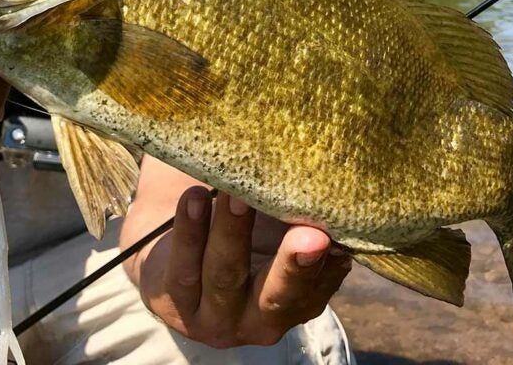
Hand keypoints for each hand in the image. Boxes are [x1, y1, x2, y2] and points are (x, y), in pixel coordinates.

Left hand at [135, 187, 351, 347]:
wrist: (183, 239)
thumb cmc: (250, 228)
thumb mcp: (281, 226)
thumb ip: (306, 218)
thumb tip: (338, 191)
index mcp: (298, 304)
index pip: (317, 287)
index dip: (326, 265)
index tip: (338, 235)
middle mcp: (260, 321)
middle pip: (277, 296)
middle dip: (293, 266)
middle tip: (310, 235)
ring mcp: (214, 318)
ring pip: (225, 275)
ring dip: (233, 232)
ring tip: (236, 195)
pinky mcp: (174, 303)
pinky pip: (182, 268)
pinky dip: (190, 230)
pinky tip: (194, 198)